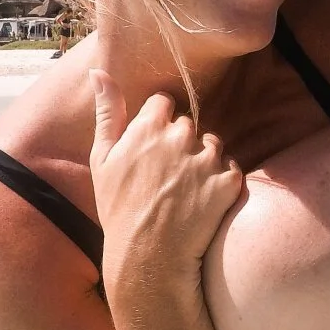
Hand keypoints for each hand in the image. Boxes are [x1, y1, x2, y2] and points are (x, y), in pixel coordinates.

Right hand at [89, 71, 244, 284]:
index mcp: (147, 128)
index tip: (153, 146)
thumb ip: (107, 113)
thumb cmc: (118, 210)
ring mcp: (206, 160)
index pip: (164, 103)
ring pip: (213, 145)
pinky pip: (231, 170)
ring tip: (186, 192)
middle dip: (182, 143)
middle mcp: (179, 138)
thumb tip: (99, 70)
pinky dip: (222, 183)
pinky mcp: (228, 182)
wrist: (147, 258)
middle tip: (168, 177)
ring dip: (204, 162)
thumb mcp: (101, 161)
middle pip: (188, 125)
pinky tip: (204, 203)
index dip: (159, 123)